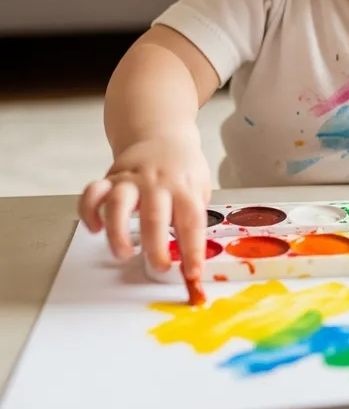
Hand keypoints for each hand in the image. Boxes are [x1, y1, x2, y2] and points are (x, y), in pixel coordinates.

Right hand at [78, 133, 210, 277]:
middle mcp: (157, 182)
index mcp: (184, 186)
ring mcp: (131, 179)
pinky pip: (92, 193)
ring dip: (118, 232)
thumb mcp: (200, 188)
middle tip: (159, 267)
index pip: (191, 220)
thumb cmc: (182, 169)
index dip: (192, 249)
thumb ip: (194, 218)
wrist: (163, 135)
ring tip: (123, 254)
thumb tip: (191, 260)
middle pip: (155, 215)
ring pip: (118, 203)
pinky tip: (95, 228)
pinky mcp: (110, 179)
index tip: (192, 273)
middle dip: (156, 246)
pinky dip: (88, 211)